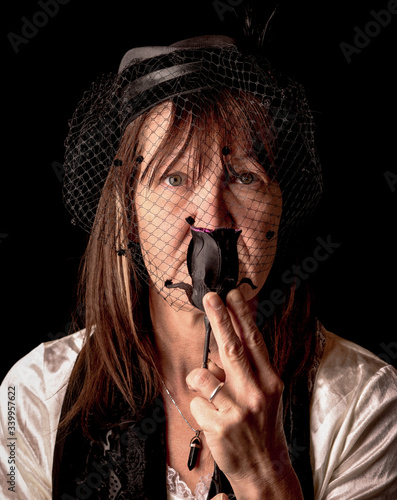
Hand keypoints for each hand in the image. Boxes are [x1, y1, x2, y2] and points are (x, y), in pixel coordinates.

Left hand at [186, 289, 302, 499]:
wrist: (264, 468)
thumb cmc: (261, 426)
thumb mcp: (265, 395)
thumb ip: (248, 369)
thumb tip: (224, 344)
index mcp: (269, 381)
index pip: (254, 342)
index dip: (242, 316)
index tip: (233, 295)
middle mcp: (256, 393)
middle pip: (233, 348)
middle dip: (220, 318)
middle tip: (211, 297)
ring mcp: (238, 410)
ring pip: (204, 375)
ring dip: (199, 378)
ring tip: (210, 394)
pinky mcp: (220, 426)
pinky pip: (196, 402)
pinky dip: (199, 406)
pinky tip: (213, 419)